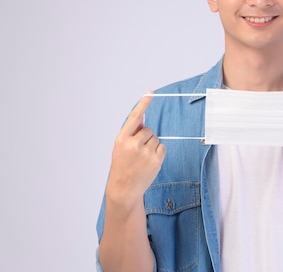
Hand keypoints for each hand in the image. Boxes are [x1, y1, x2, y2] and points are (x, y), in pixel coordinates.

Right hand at [105, 93, 165, 211]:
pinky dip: (158, 153)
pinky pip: (162, 148)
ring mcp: (145, 153)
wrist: (124, 189)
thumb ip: (130, 133)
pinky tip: (149, 163)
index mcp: (121, 139)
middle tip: (137, 152)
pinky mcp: (156, 160)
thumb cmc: (122, 166)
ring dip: (152, 146)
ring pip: (156, 139)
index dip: (143, 104)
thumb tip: (142, 118)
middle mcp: (133, 144)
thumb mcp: (120, 147)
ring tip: (142, 159)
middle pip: (148, 130)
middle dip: (145, 138)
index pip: (134, 117)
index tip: (151, 92)